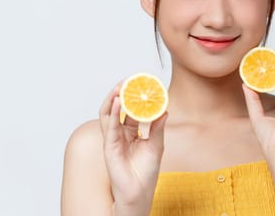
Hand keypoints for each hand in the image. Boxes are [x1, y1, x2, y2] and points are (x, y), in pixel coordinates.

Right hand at [99, 82, 167, 210]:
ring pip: (109, 114)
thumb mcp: (156, 146)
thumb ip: (158, 128)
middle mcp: (121, 133)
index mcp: (133, 132)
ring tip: (119, 87)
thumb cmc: (146, 173)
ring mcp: (114, 139)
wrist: (138, 194)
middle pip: (119, 108)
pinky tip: (117, 103)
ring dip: (113, 99)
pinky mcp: (109, 147)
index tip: (141, 84)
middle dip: (122, 93)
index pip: (132, 110)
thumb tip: (165, 110)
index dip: (135, 97)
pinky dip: (112, 114)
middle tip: (128, 80)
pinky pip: (109, 127)